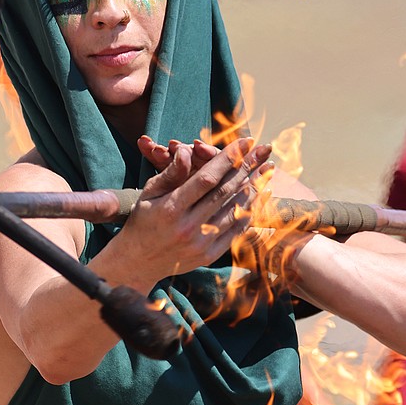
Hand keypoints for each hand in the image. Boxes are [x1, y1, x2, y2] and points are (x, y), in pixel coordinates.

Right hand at [114, 137, 273, 279]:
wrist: (138, 262)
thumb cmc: (144, 220)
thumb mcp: (150, 193)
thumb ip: (171, 173)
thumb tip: (188, 151)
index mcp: (172, 208)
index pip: (207, 178)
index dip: (229, 158)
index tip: (245, 142)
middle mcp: (188, 227)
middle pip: (225, 192)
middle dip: (248, 168)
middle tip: (264, 150)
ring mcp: (201, 243)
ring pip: (235, 211)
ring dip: (254, 188)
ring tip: (267, 170)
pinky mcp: (209, 255)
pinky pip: (236, 231)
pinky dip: (250, 212)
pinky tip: (260, 196)